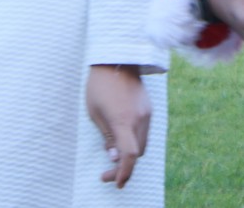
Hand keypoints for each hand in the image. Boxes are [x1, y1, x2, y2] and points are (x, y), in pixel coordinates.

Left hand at [86, 64, 151, 187]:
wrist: (116, 60)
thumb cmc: (99, 86)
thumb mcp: (95, 114)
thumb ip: (107, 137)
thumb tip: (114, 157)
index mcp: (123, 121)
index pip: (130, 155)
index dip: (125, 173)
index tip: (117, 184)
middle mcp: (140, 119)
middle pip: (138, 152)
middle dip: (124, 166)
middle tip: (107, 173)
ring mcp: (147, 113)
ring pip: (143, 143)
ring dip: (131, 154)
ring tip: (114, 158)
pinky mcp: (148, 108)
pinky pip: (144, 131)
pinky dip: (135, 141)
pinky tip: (122, 141)